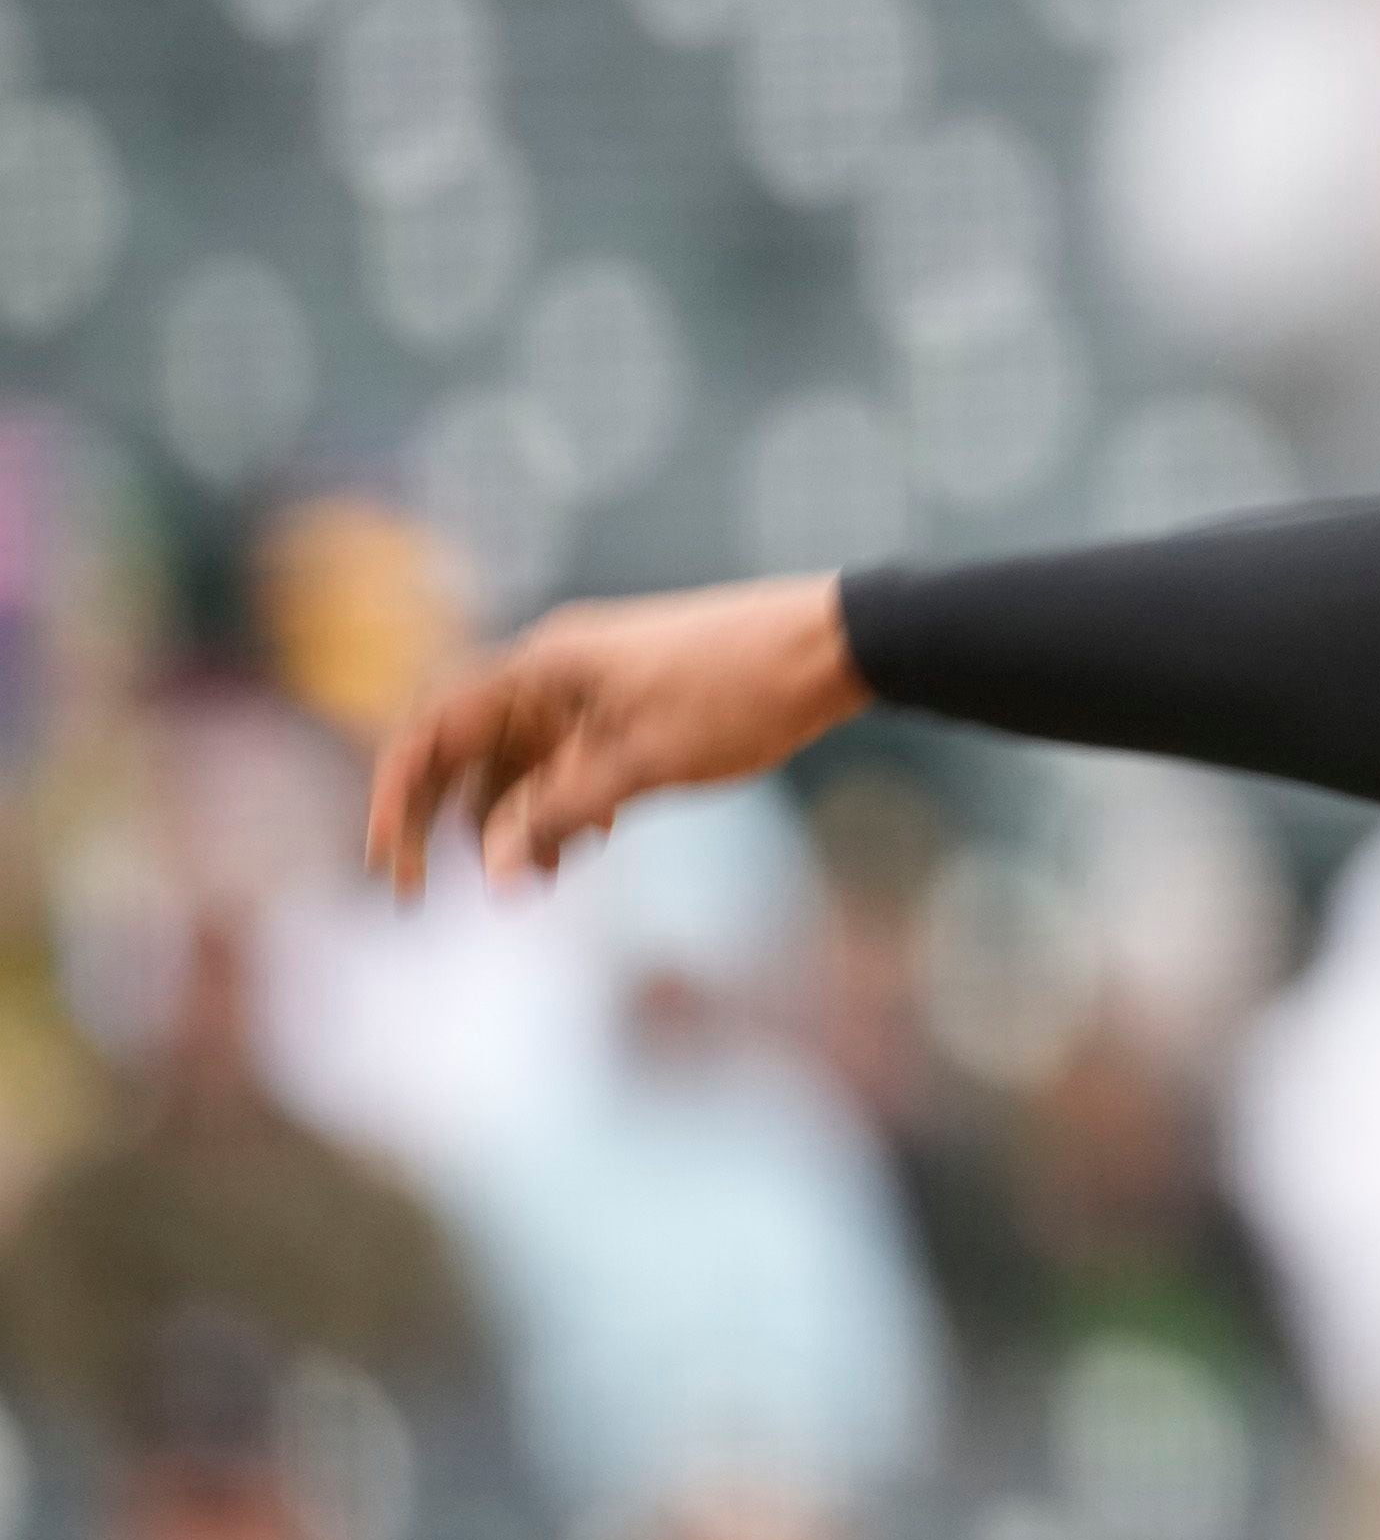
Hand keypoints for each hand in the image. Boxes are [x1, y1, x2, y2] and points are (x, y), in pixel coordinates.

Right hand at [365, 576, 870, 894]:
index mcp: (537, 670)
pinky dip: (567, 804)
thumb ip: (559, 815)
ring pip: (524, 764)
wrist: (831, 647)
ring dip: (520, 823)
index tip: (389, 867)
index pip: (431, 734)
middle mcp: (550, 673)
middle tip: (439, 893)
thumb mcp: (641, 765)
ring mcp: (590, 688)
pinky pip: (572, 760)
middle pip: (467, 753)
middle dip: (452, 823)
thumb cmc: (737, 693)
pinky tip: (588, 844)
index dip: (397, 801)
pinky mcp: (630, 707)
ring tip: (542, 882)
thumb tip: (494, 872)